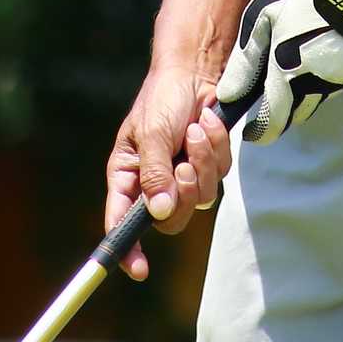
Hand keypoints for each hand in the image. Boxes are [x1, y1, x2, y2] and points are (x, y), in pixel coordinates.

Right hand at [103, 68, 233, 281]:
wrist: (196, 71)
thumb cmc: (163, 97)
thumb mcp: (153, 132)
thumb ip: (155, 172)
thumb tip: (159, 212)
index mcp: (128, 176)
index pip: (122, 222)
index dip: (127, 250)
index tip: (138, 269)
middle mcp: (154, 182)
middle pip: (171, 218)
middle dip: (184, 194)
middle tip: (184, 166)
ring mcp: (184, 176)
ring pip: (201, 197)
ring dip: (202, 163)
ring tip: (196, 130)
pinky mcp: (209, 166)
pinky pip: (220, 175)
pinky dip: (216, 150)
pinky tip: (208, 124)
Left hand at [215, 0, 342, 145]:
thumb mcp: (261, 19)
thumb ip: (245, 63)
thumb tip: (228, 97)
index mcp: (289, 70)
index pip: (274, 123)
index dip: (262, 131)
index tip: (254, 131)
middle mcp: (319, 80)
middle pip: (296, 113)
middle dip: (282, 106)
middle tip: (273, 81)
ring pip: (318, 98)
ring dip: (304, 90)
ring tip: (297, 55)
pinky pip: (338, 82)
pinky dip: (327, 76)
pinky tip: (321, 48)